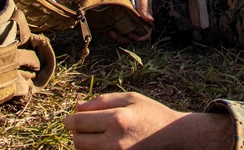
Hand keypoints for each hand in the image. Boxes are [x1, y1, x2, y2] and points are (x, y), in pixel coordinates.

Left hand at [65, 93, 231, 149]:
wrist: (174, 137)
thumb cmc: (152, 114)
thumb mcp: (131, 99)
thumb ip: (102, 100)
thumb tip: (77, 107)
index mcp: (117, 119)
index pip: (79, 122)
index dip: (70, 120)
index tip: (71, 118)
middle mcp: (115, 141)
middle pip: (78, 141)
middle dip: (77, 133)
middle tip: (86, 127)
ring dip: (85, 143)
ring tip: (98, 135)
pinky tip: (105, 143)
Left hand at [109, 0, 153, 43]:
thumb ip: (144, 6)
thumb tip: (149, 20)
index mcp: (144, 15)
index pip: (146, 33)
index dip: (139, 37)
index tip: (131, 35)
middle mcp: (137, 18)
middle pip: (134, 36)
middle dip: (125, 39)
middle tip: (116, 34)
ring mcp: (128, 16)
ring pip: (125, 33)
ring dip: (119, 36)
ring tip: (111, 32)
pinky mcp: (119, 13)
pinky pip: (118, 26)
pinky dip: (114, 29)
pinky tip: (108, 27)